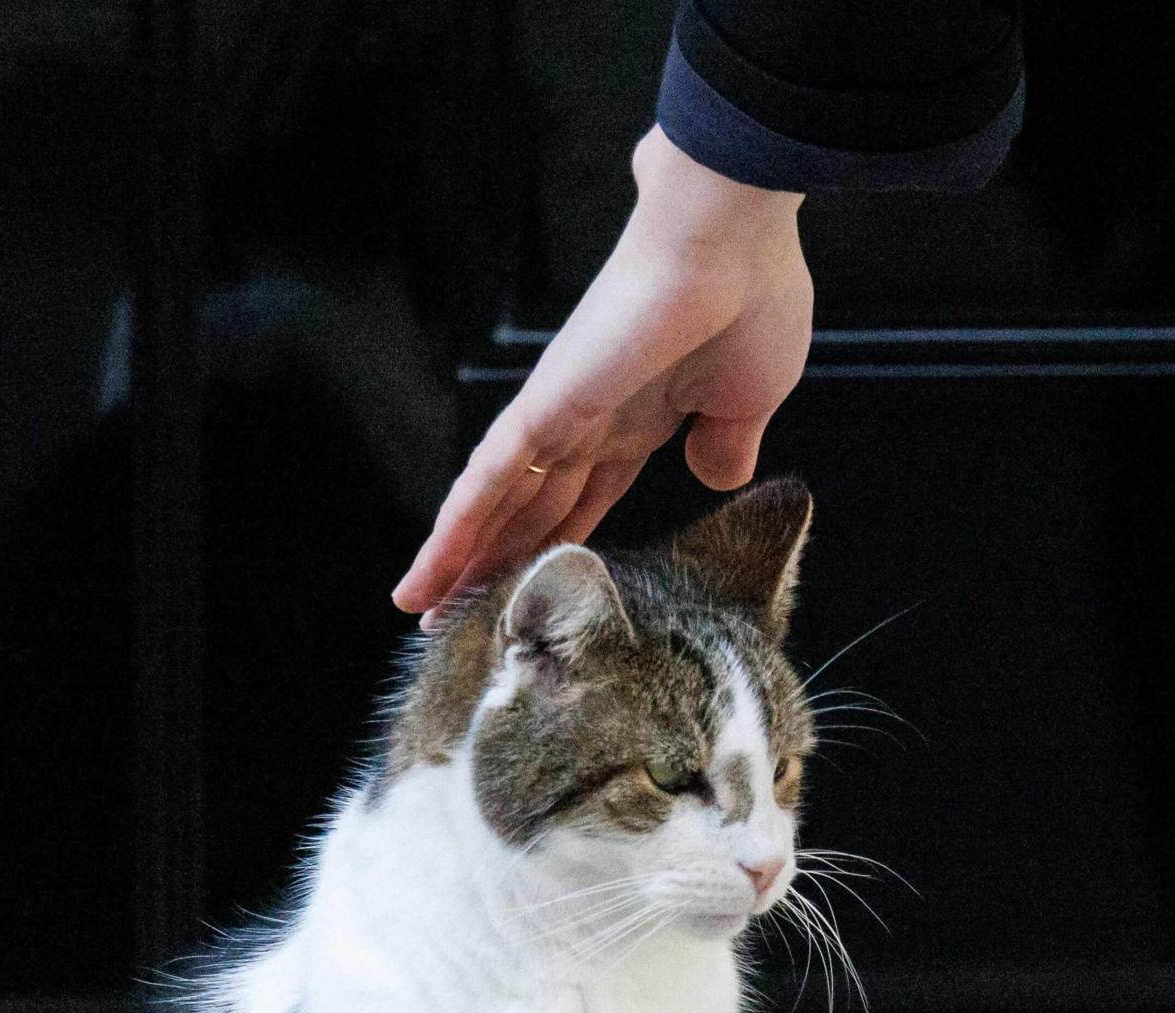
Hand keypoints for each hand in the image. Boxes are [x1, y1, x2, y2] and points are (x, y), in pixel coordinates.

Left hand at [394, 128, 813, 623]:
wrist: (729, 234)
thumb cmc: (751, 300)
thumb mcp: (751, 400)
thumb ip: (728, 444)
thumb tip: (715, 479)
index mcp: (641, 421)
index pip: (583, 500)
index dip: (555, 547)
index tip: (534, 587)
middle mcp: (590, 420)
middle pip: (529, 509)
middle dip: (497, 564)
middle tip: (457, 616)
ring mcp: (561, 412)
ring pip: (497, 502)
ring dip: (461, 559)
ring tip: (422, 611)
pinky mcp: (547, 404)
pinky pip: (491, 477)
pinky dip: (459, 525)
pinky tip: (431, 568)